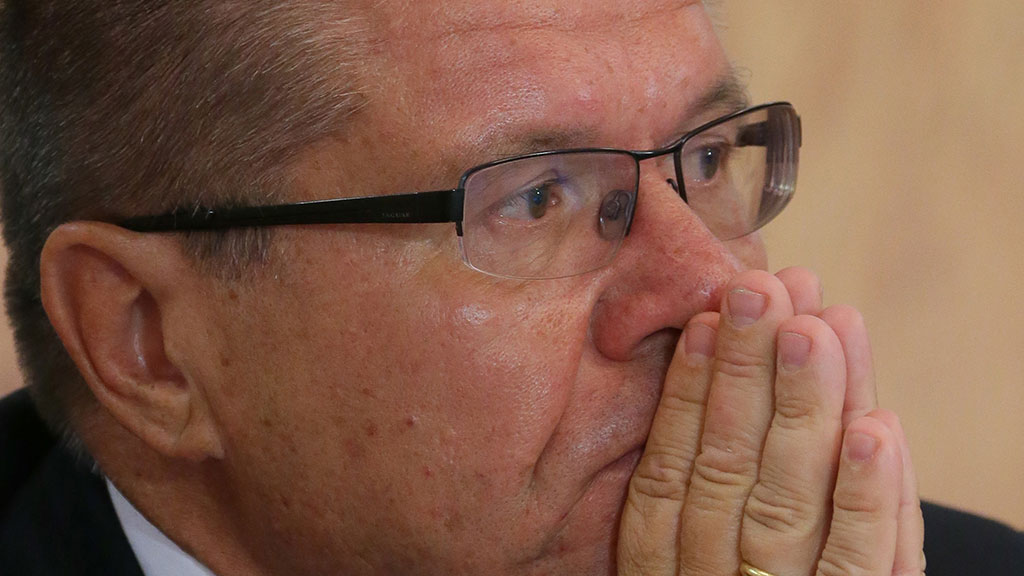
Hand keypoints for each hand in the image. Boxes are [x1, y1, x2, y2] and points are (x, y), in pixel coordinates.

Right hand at [617, 268, 924, 575]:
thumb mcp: (677, 558)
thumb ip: (689, 492)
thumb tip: (702, 361)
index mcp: (660, 567)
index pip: (666, 473)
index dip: (684, 395)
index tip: (704, 321)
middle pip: (726, 470)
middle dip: (745, 374)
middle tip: (760, 290)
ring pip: (788, 501)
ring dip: (804, 406)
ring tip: (813, 326)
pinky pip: (859, 561)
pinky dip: (868, 494)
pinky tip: (875, 426)